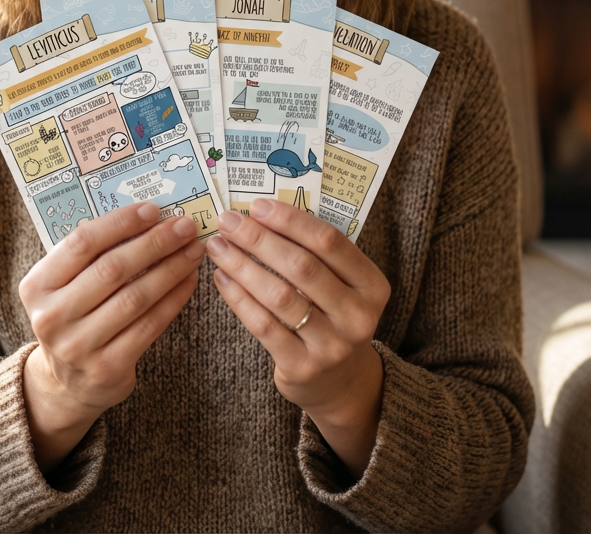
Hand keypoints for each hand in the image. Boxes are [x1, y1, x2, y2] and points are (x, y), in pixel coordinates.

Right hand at [19, 201, 203, 471]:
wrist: (68, 383)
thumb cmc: (74, 316)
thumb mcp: (65, 285)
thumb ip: (91, 255)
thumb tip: (146, 217)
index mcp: (37, 285)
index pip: (81, 243)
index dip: (120, 223)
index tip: (152, 210)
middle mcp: (52, 316)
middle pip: (112, 269)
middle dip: (155, 243)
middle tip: (184, 227)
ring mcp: (78, 346)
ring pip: (135, 297)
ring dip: (171, 269)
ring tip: (193, 250)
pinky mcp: (107, 368)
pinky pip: (149, 325)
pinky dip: (173, 299)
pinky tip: (188, 280)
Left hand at [205, 198, 389, 476]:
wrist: (340, 383)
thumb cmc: (332, 316)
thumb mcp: (341, 285)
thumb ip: (314, 253)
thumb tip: (260, 214)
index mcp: (372, 284)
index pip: (330, 241)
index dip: (290, 220)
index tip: (256, 206)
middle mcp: (358, 316)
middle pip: (302, 266)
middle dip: (259, 239)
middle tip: (228, 221)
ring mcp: (332, 345)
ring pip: (279, 296)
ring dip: (242, 266)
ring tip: (218, 246)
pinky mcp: (303, 367)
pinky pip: (263, 325)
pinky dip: (238, 298)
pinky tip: (221, 278)